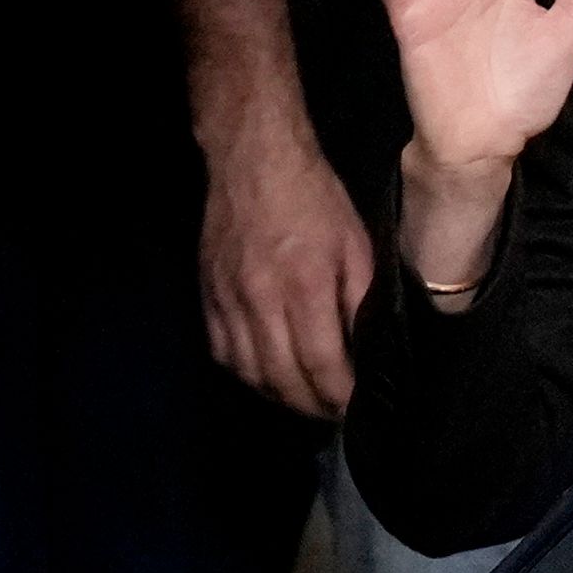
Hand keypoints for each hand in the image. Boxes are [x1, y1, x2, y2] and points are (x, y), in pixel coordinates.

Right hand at [196, 100, 375, 419]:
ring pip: (250, 373)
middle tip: (333, 414)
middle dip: (311, 406)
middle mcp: (261, 300)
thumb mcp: (355, 243)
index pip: (322, 363)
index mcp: (304, 285)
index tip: (355, 408)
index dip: (339, 396)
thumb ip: (360, 299)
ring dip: (279, 396)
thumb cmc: (314, 198)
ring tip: (303, 399)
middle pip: (283, 379)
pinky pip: (222, 353)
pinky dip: (246, 374)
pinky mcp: (206, 295)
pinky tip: (266, 374)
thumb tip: (366, 349)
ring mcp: (228, 300)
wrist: (253, 158)